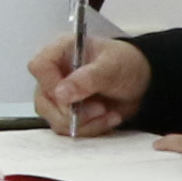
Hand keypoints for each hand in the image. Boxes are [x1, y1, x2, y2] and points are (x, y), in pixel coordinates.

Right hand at [28, 33, 149, 138]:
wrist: (142, 83)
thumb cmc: (126, 64)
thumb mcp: (112, 67)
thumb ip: (87, 78)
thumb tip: (60, 93)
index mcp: (62, 51)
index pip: (39, 67)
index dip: (50, 84)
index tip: (71, 96)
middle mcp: (55, 73)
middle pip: (43, 99)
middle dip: (73, 111)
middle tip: (99, 108)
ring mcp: (59, 95)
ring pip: (54, 119)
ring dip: (84, 122)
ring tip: (107, 113)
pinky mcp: (67, 112)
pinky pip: (68, 129)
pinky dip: (90, 128)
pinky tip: (108, 118)